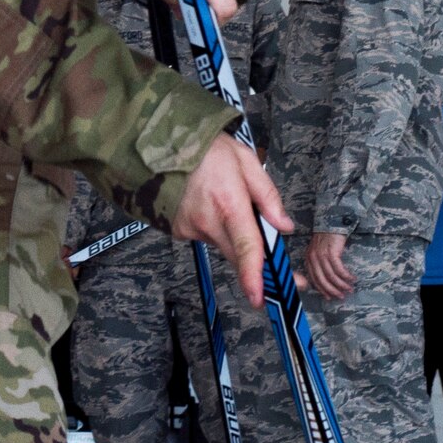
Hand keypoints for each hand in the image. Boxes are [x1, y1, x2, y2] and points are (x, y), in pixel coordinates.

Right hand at [171, 132, 291, 307]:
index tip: (260, 298)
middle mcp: (207, 221)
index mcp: (228, 203)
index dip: (253, 276)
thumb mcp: (244, 160)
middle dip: (259, 271)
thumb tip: (285, 226)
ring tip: (226, 200)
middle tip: (283, 277)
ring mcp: (189, 229)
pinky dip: (214, 227)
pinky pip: (206, 236)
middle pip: (238, 256)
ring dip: (233, 234)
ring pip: (223, 244)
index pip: (245, 247)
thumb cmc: (203, 148)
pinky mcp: (178, 231)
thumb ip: (267, 195)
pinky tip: (209, 205)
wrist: (157, 144)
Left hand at [302, 230, 353, 298]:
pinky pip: (339, 269)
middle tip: (342, 296)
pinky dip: (346, 276)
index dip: (322, 290)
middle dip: (333, 290)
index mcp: (309, 259)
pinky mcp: (331, 253)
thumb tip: (328, 279)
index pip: (314, 279)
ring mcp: (321, 255)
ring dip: (342, 284)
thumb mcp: (319, 251)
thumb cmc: (328, 237)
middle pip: (322, 280)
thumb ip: (320, 263)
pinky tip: (352, 278)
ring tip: (349, 288)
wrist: (333, 222)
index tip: (330, 297)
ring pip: (331, 276)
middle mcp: (313, 258)